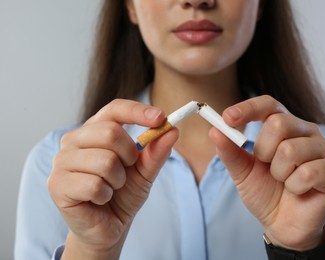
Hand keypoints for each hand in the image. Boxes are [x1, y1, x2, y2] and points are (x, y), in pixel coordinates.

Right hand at [48, 99, 178, 258]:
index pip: (114, 109)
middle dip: (129, 156)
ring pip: (105, 161)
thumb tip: (172, 130)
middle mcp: (74, 140)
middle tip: (127, 170)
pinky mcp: (57, 185)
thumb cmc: (124, 193)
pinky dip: (105, 195)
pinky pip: (94, 185)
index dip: (138, 111)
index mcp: (95, 129)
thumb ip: (156, 151)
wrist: (108, 226)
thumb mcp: (145, 171)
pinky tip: (99, 199)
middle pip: (111, 132)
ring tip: (111, 187)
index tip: (161, 118)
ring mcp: (62, 161)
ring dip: (118, 180)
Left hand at [210, 95, 324, 250]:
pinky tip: (298, 190)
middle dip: (263, 151)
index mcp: (284, 126)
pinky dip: (295, 186)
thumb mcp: (241, 172)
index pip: (268, 104)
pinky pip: (309, 172)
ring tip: (284, 181)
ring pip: (291, 150)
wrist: (282, 224)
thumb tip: (214, 130)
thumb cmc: (264, 192)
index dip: (248, 109)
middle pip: (278, 123)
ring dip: (279, 173)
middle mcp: (306, 131)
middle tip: (266, 166)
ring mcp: (324, 148)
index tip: (227, 118)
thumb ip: (230, 152)